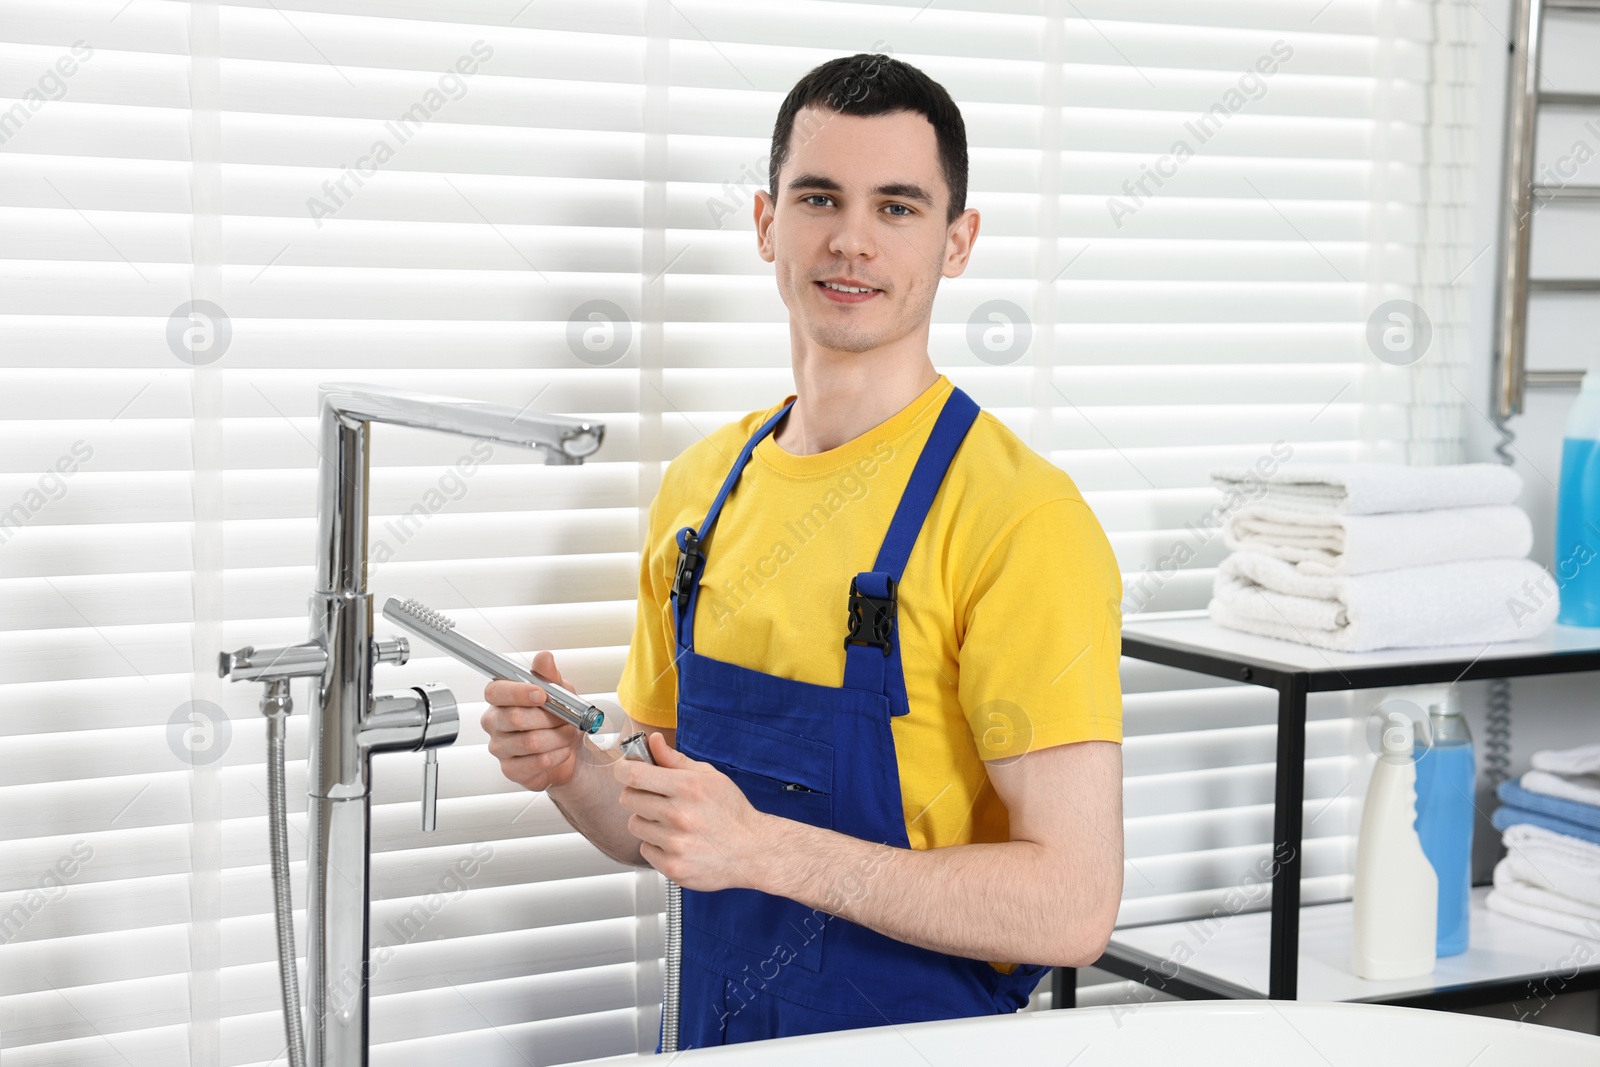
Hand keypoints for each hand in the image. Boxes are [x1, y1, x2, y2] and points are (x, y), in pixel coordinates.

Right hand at [481, 652, 582, 791]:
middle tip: (567, 718)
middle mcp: (494, 722)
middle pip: (515, 718)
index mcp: (501, 699)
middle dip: (549, 718)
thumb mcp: (560, 691)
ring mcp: (500, 747)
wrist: (570, 749)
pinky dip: (557, 755)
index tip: (542, 694)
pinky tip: (563, 750)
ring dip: (558, 737)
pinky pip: (537, 762)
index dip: (518, 693)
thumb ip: (549, 675)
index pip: (496, 692)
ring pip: (530, 742)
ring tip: (568, 734)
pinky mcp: (510, 770)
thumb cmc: (558, 717)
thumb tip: (544, 657)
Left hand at [612, 731, 772, 891]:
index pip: (634, 775)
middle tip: (655, 798)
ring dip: (647, 822)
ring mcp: (675, 844)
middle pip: (628, 799)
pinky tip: (676, 842)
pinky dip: (656, 845)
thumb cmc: (731, 812)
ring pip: (635, 825)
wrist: (753, 851)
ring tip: (671, 823)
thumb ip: (675, 760)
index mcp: (688, 787)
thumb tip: (653, 741)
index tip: (624, 770)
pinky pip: (644, 849)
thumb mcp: (709, 777)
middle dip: (637, 795)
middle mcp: (679, 815)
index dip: (622, 769)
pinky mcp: (673, 867)